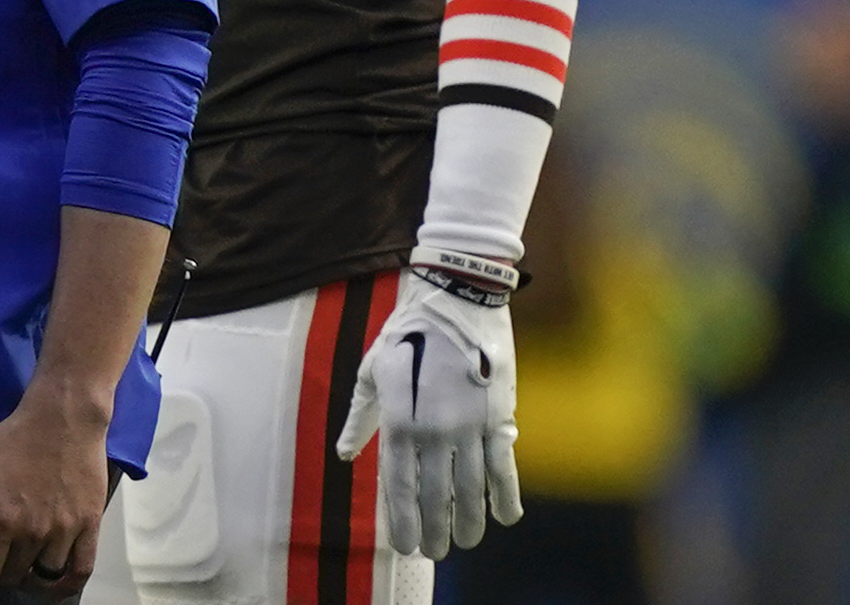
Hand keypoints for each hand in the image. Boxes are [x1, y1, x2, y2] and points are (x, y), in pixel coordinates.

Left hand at [0, 389, 112, 593]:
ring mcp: (64, 531)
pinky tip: (53, 579)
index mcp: (0, 519)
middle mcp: (33, 532)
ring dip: (27, 574)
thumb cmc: (14, 438)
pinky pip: (80, 571)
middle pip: (12, 576)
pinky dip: (66, 585)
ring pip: (43, 578)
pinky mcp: (89, 526)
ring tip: (20, 559)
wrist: (62, 418)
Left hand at [335, 271, 521, 558]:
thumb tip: (343, 452)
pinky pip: (505, 468)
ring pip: (471, 491)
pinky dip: (506, 497)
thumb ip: (360, 416)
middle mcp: (433, 430)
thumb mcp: (372, 369)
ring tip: (464, 542)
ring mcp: (469, 426)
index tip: (404, 546)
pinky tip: (505, 518)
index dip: (401, 520)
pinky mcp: (499, 417)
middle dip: (433, 530)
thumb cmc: (407, 332)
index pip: (398, 484)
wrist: (457, 298)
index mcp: (398, 419)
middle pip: (434, 496)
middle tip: (434, 551)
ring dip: (468, 523)